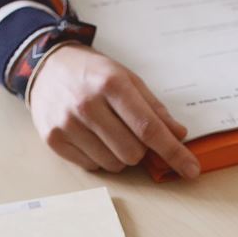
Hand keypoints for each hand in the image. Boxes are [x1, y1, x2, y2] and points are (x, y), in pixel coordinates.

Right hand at [28, 45, 200, 178]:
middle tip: (129, 131)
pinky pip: (92, 167)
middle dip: (140, 149)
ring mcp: (68, 124)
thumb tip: (179, 135)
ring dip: (119, 155)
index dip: (173, 153)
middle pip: (133, 153)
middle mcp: (88, 105)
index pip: (149, 129)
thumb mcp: (127, 79)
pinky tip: (90, 137)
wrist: (46, 67)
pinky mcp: (53, 139)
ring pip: (113, 164)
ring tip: (107, 132)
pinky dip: (99, 157)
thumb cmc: (92, 73)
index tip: (191, 170)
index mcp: (112, 85)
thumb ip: (154, 108)